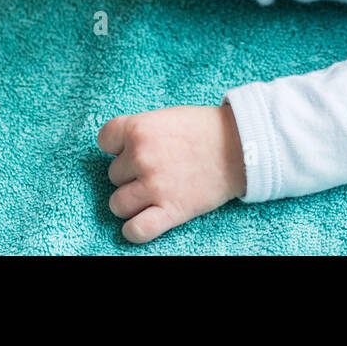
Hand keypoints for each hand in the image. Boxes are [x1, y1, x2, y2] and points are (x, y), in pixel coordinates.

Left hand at [99, 104, 246, 242]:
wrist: (242, 146)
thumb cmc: (206, 129)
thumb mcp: (168, 117)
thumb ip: (141, 131)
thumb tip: (120, 152)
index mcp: (140, 128)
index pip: (105, 140)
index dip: (117, 145)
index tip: (132, 148)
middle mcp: (141, 157)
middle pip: (113, 174)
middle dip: (131, 173)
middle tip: (158, 167)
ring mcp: (154, 185)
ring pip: (117, 204)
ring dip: (132, 201)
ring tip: (152, 193)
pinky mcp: (170, 210)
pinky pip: (135, 230)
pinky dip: (135, 230)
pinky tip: (146, 219)